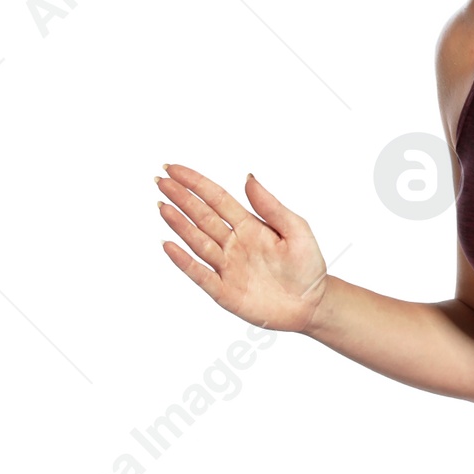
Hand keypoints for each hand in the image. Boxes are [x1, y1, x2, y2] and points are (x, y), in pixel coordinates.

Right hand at [156, 164, 328, 333]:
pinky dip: (184, 261)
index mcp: (249, 225)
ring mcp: (227, 267)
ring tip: (162, 205)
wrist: (313, 305)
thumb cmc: (307, 267)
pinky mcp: (225, 291)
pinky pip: (200, 274)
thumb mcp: (297, 231)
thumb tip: (249, 178)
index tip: (174, 169)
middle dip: (181, 198)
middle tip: (160, 180)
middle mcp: (233, 243)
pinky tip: (169, 245)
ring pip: (197, 241)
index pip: (216, 198)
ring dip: (179, 224)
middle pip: (201, 216)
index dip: (195, 183)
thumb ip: (272, 207)